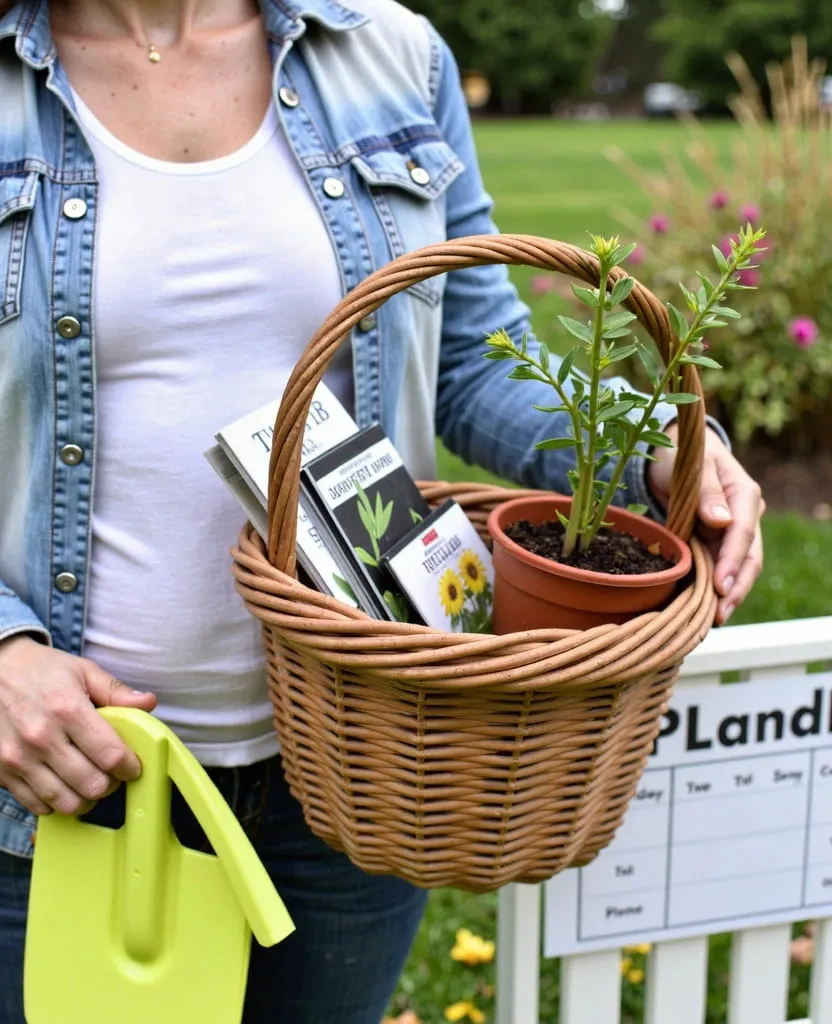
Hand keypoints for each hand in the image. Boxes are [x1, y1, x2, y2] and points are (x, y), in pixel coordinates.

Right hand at [0, 636, 156, 815]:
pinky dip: (56, 802)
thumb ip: (116, 690)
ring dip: (85, 798)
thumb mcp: (82, 670)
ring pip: (66, 803)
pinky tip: (63, 784)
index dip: (129, 767)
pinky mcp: (2, 772)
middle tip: (112, 774)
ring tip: (90, 782)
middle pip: (92, 785)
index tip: (132, 766)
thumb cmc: (40, 670)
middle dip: (110, 784)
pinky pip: (37, 806)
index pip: (110, 755)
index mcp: (67, 709)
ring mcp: (19, 758)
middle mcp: (41, 737)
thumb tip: (149, 703)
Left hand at [647, 425, 764, 624]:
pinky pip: (720, 568)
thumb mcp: (690, 466)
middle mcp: (745, 516)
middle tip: (719, 614)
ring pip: (738, 568)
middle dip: (736, 588)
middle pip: (749, 558)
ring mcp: (733, 531)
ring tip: (712, 620)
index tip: (721, 586)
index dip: (733, 561)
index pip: (743, 533)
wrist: (675, 453)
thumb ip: (706, 492)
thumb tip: (721, 520)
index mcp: (744, 494)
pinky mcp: (718, 542)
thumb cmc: (682, 455)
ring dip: (728, 595)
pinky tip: (702, 609)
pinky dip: (714, 588)